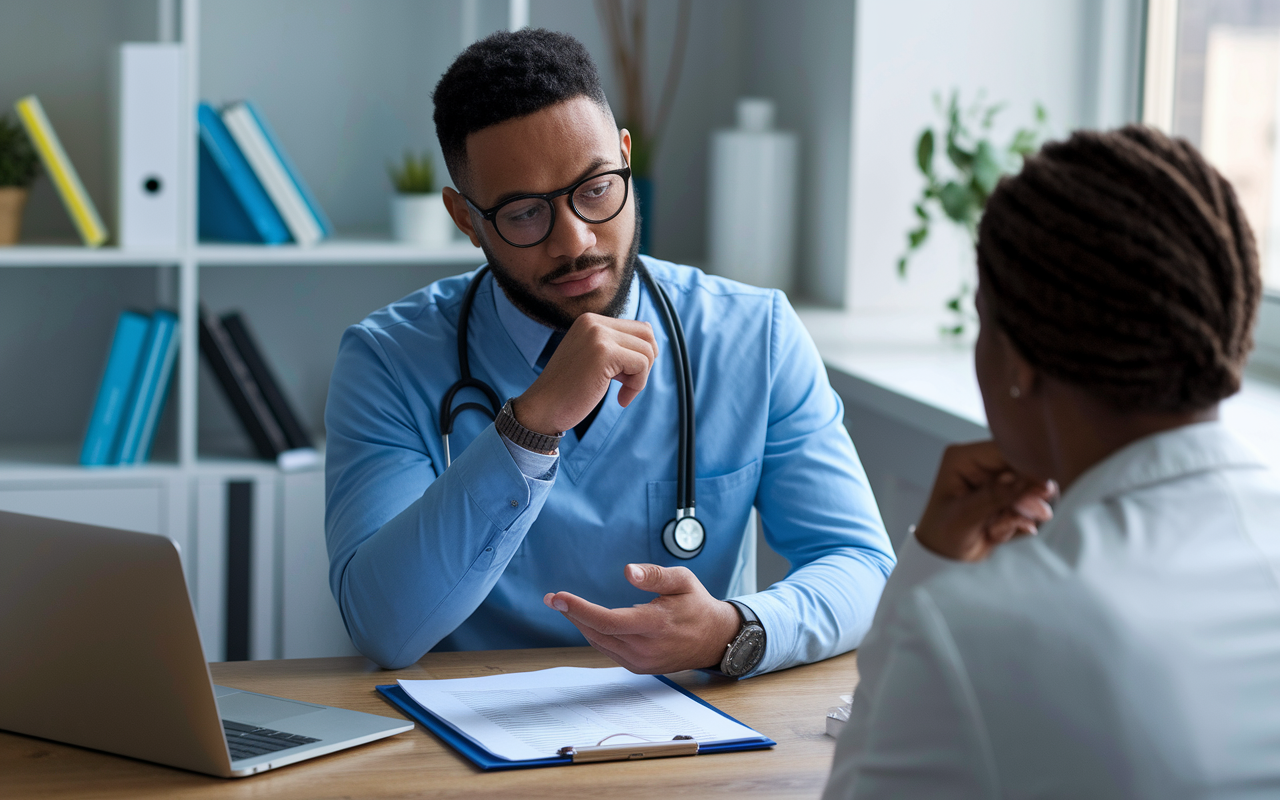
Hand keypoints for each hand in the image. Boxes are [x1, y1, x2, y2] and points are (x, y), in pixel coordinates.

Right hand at [513, 314, 657, 434]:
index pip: (638, 328)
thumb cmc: (570, 391)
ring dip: (640, 378)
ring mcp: (597, 335)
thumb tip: (653, 345)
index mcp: (590, 321)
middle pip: (647, 335)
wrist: (543, 409)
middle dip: (646, 363)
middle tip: (628, 385)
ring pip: (647, 351)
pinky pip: (642, 364)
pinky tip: (621, 400)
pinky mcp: (603, 352)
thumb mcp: (594, 360)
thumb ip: (616, 348)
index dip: (640, 356)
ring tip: (622, 394)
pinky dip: (637, 386)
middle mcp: (593, 322)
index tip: (624, 378)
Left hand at [543, 564, 740, 673]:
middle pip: (597, 632)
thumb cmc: (697, 605)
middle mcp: (646, 648)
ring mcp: (641, 661)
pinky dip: (594, 634)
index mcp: (655, 625)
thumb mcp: (683, 581)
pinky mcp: (639, 667)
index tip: (559, 597)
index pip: (608, 620)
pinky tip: (587, 621)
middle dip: (572, 614)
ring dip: (580, 624)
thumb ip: (655, 575)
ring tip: (565, 606)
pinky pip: (608, 650)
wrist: (715, 639)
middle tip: (553, 598)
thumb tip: (628, 571)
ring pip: (599, 643)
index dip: (580, 609)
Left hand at [914, 441, 1057, 561]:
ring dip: (1018, 513)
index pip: (1004, 451)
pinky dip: (1016, 521)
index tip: (1045, 486)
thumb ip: (995, 496)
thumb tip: (1024, 480)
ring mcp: (995, 481)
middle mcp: (980, 465)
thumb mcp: (965, 515)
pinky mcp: (1006, 498)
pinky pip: (1026, 505)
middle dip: (1026, 496)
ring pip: (1027, 489)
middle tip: (1035, 514)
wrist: (944, 559)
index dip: (1028, 466)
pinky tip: (994, 533)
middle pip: (1021, 469)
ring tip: (994, 529)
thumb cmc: (942, 534)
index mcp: (963, 458)